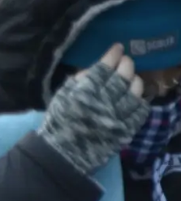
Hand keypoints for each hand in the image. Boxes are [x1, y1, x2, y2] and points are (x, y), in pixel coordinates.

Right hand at [38, 44, 148, 173]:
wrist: (65, 153)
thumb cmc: (59, 122)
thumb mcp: (61, 97)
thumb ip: (77, 81)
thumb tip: (94, 69)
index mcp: (84, 94)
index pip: (102, 69)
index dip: (112, 56)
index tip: (117, 47)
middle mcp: (103, 103)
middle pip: (121, 78)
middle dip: (125, 65)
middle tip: (125, 60)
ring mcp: (117, 117)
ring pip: (134, 93)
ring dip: (135, 81)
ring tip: (131, 78)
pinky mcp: (126, 130)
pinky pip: (140, 112)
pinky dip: (140, 101)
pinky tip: (136, 97)